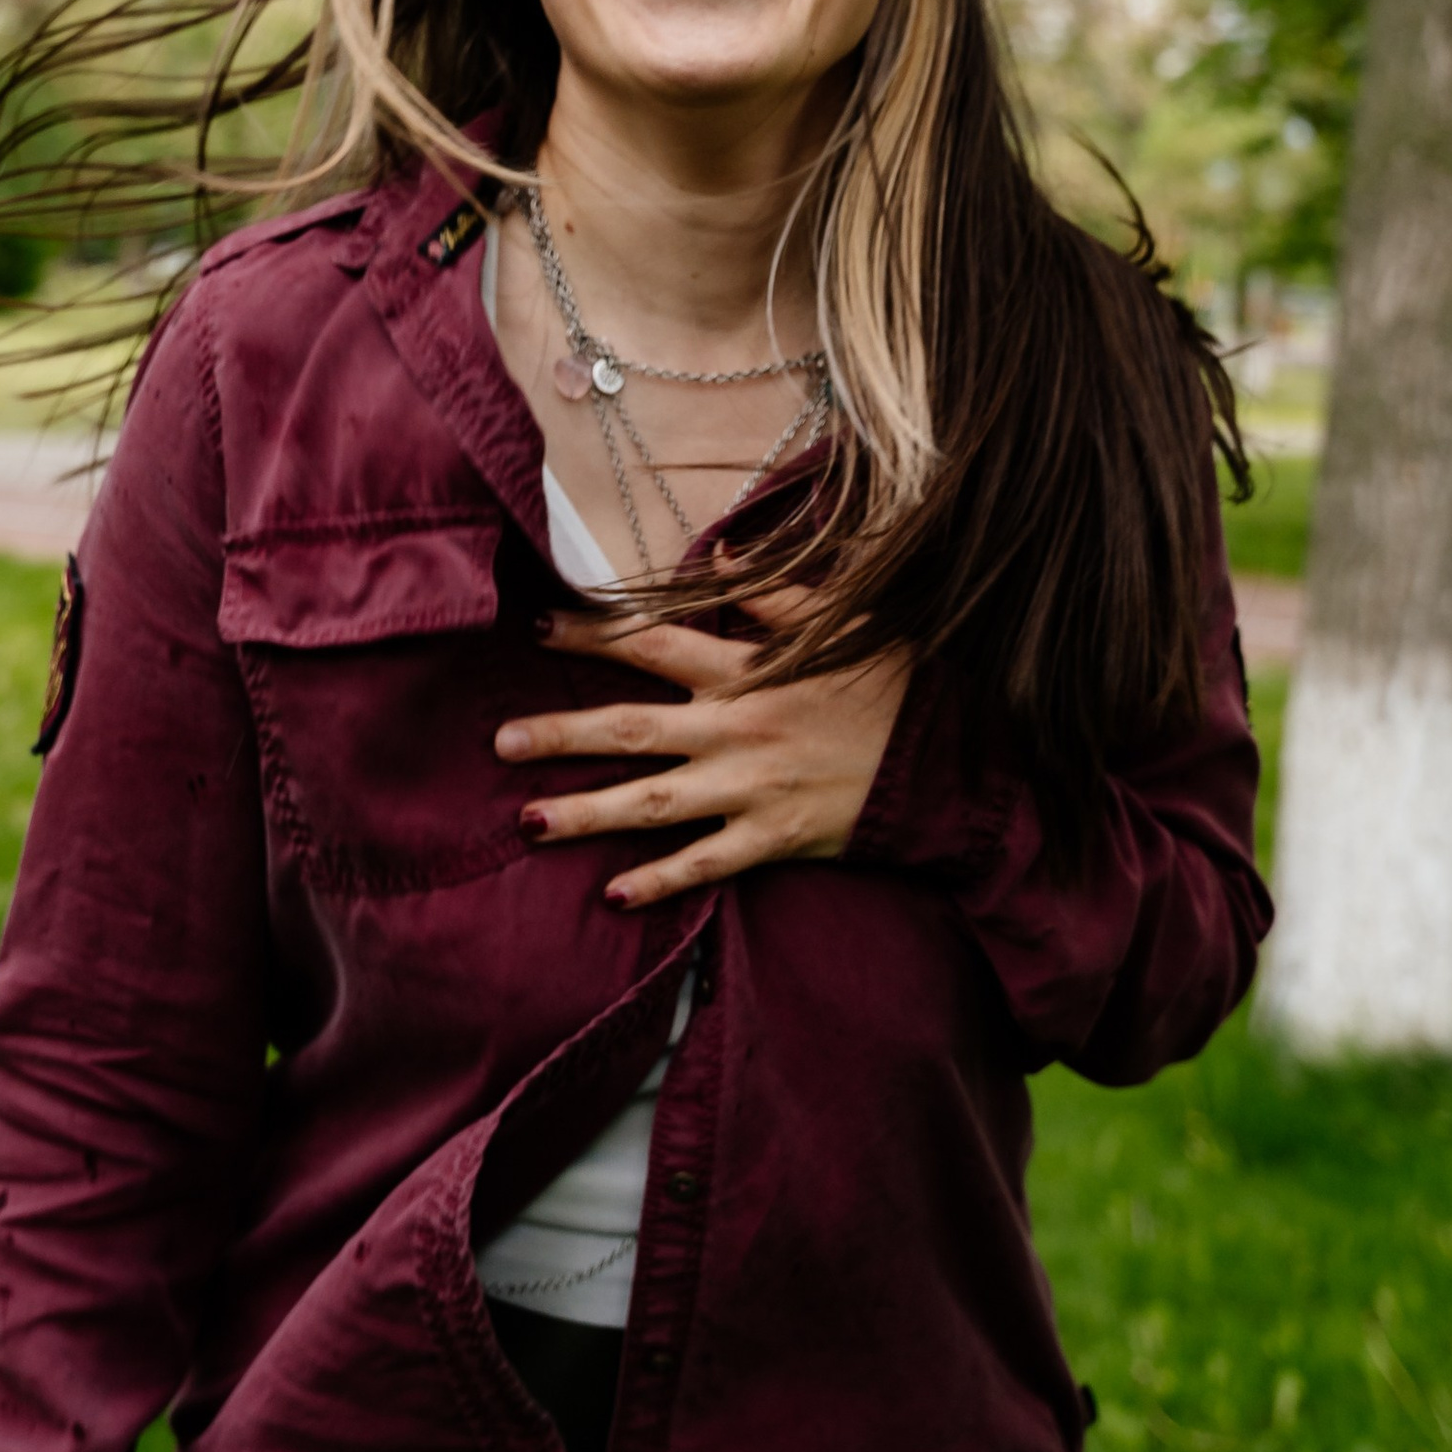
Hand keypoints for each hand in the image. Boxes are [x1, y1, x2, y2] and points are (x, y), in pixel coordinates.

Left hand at [494, 584, 913, 908]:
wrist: (953, 762)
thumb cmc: (896, 684)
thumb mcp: (843, 620)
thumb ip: (774, 590)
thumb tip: (719, 555)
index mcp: (751, 670)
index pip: (656, 646)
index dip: (595, 635)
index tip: (541, 627)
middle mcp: (739, 730)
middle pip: (632, 730)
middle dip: (562, 735)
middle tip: (498, 741)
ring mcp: (753, 790)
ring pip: (653, 804)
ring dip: (586, 813)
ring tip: (527, 821)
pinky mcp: (775, 840)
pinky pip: (706, 864)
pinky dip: (659, 882)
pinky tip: (611, 895)